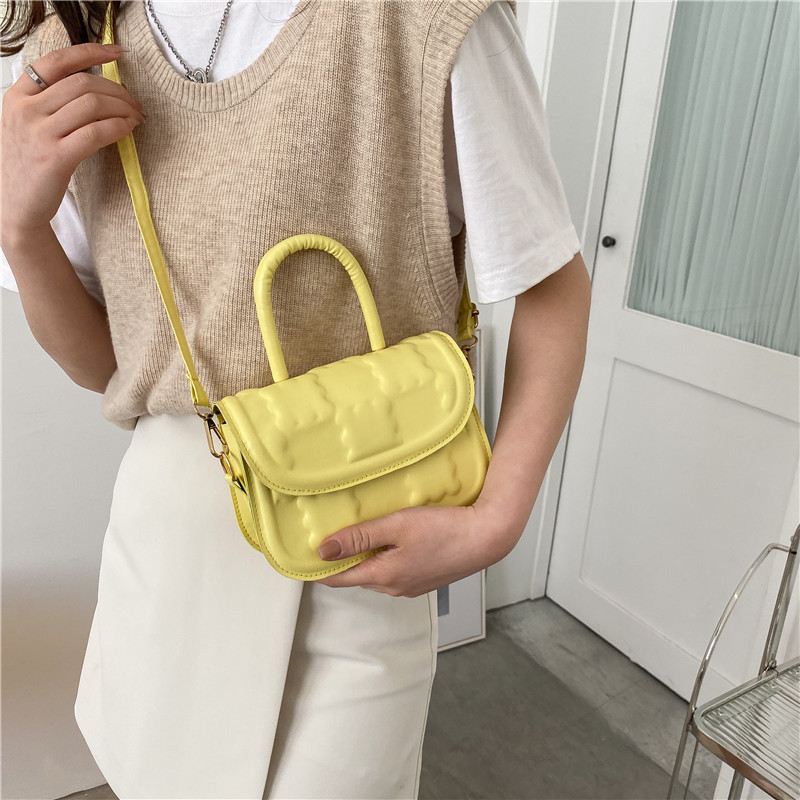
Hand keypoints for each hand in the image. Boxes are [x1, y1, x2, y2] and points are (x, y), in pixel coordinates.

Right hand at [1, 42, 144, 239]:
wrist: (16, 207)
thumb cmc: (29, 165)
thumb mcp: (27, 125)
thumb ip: (50, 103)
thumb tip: (95, 87)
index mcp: (18, 95)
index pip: (57, 61)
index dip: (91, 52)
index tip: (118, 52)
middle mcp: (26, 110)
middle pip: (82, 83)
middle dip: (117, 90)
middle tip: (135, 103)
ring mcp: (39, 133)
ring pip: (91, 105)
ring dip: (122, 108)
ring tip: (136, 117)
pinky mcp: (55, 157)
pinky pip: (95, 133)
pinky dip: (118, 127)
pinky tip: (128, 129)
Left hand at [313, 502, 517, 596]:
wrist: (487, 537)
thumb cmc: (445, 529)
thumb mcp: (397, 526)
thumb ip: (359, 537)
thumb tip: (323, 550)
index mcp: (383, 577)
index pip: (336, 578)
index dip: (316, 568)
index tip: (301, 553)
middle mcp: (394, 588)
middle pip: (355, 576)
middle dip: (339, 559)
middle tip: (327, 533)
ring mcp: (410, 587)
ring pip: (375, 573)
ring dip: (363, 557)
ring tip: (356, 533)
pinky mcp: (424, 579)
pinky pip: (393, 571)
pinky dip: (383, 557)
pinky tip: (389, 539)